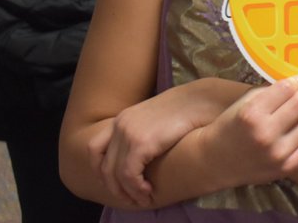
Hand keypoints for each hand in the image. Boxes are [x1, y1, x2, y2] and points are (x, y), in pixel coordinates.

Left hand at [89, 82, 239, 206]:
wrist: (203, 99)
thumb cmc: (187, 109)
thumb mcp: (157, 118)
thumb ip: (143, 131)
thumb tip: (141, 154)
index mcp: (122, 118)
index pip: (94, 149)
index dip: (101, 171)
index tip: (116, 183)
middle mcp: (120, 124)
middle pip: (103, 166)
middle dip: (115, 187)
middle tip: (130, 198)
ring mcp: (128, 133)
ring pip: (115, 175)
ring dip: (128, 192)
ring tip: (143, 198)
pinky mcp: (141, 143)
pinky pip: (129, 175)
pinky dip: (136, 188)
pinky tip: (149, 191)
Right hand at [199, 76, 297, 188]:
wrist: (215, 161)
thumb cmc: (230, 127)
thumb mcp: (243, 103)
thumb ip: (269, 92)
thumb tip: (296, 83)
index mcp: (252, 114)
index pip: (285, 90)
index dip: (296, 81)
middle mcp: (265, 134)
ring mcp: (277, 154)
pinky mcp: (284, 168)